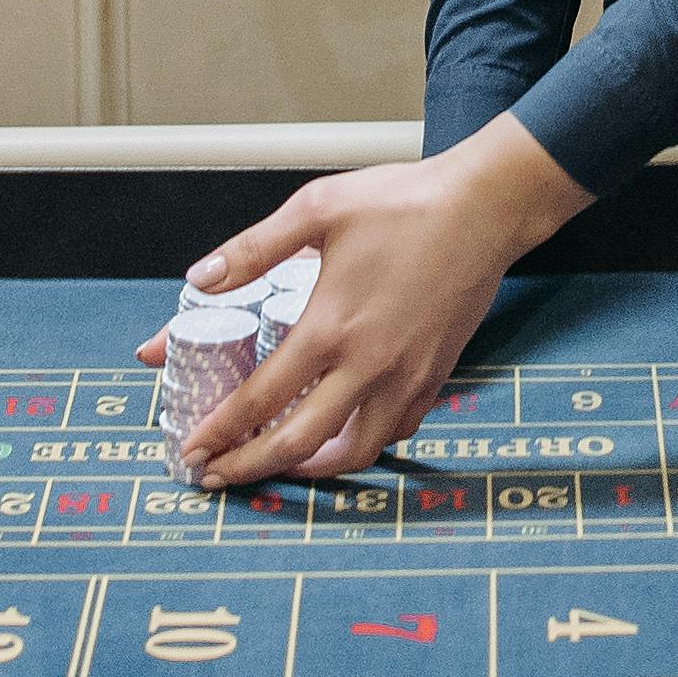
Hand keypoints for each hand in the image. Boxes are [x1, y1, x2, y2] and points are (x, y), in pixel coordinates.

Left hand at [140, 118, 590, 485]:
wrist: (484, 207)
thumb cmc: (403, 201)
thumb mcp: (317, 208)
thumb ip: (253, 249)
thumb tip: (198, 279)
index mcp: (331, 326)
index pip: (261, 399)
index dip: (221, 430)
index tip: (193, 447)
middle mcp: (369, 365)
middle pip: (298, 443)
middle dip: (250, 467)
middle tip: (216, 475)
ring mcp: (407, 378)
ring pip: (353, 452)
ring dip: (308, 469)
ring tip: (276, 464)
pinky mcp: (435, 377)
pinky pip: (394, 432)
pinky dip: (361, 445)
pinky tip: (342, 434)